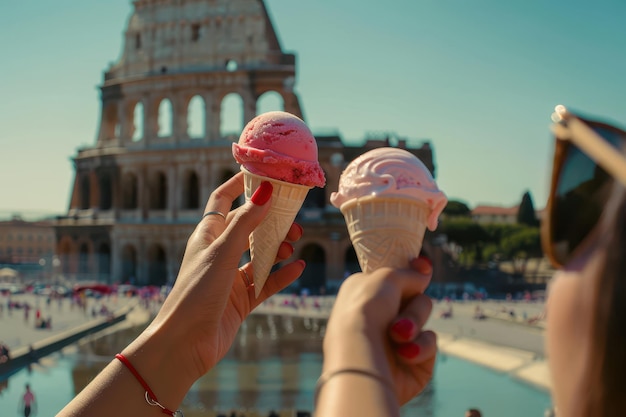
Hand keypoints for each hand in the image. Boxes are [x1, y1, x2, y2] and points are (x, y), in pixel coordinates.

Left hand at [127, 172, 304, 380]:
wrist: (185, 344)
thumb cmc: (195, 292)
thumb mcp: (222, 252)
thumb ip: (246, 222)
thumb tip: (266, 190)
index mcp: (207, 236)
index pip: (223, 201)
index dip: (240, 185)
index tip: (263, 174)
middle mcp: (218, 253)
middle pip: (248, 228)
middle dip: (270, 222)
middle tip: (293, 222)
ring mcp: (229, 278)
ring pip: (259, 255)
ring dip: (277, 248)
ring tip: (293, 245)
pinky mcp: (240, 300)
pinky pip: (265, 282)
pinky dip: (280, 275)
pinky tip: (297, 268)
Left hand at [322, 257, 435, 404]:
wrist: (361, 356)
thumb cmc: (365, 312)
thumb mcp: (385, 277)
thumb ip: (407, 273)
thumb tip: (423, 272)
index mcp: (364, 294)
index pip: (394, 281)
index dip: (411, 273)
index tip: (422, 267)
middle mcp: (377, 317)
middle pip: (416, 299)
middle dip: (412, 308)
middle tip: (397, 318)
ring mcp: (394, 341)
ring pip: (422, 320)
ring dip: (413, 324)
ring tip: (396, 336)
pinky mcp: (413, 363)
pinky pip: (430, 343)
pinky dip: (419, 347)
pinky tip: (403, 354)